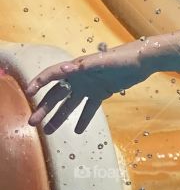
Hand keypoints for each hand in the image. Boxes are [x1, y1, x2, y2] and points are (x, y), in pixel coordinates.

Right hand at [25, 46, 143, 134]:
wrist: (142, 61)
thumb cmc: (122, 58)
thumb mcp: (102, 61)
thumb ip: (84, 66)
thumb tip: (64, 68)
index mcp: (76, 67)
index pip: (52, 75)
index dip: (39, 83)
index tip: (28, 93)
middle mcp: (79, 77)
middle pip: (57, 95)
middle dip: (44, 109)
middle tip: (33, 123)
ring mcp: (89, 86)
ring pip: (70, 104)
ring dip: (59, 117)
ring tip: (48, 131)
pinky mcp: (101, 93)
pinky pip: (89, 108)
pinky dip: (83, 119)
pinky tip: (77, 130)